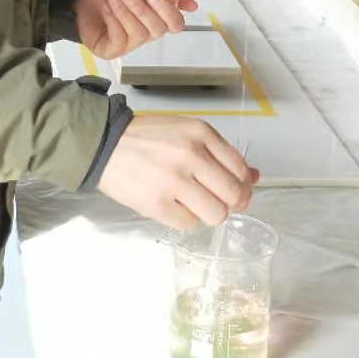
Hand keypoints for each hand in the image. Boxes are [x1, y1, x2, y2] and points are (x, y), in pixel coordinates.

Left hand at [74, 0, 198, 60]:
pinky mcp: (110, 50)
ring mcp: (129, 44)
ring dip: (124, 11)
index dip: (167, 11)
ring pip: (139, 34)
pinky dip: (113, 19)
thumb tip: (193, 6)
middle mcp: (146, 33)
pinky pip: (120, 39)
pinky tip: (105, 7)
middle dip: (141, 9)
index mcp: (158, 16)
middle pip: (158, 30)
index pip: (175, 24)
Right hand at [97, 115, 259, 230]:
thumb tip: (253, 177)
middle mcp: (190, 155)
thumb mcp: (188, 133)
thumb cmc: (148, 138)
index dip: (243, 186)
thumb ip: (220, 154)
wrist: (105, 144)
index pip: (241, 170)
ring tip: (194, 204)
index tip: (234, 190)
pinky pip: (189, 224)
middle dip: (230, 203)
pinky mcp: (156, 204)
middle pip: (233, 196)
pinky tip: (175, 207)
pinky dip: (186, 219)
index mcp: (201, 134)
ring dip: (208, 214)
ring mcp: (173, 181)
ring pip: (215, 214)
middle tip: (218, 202)